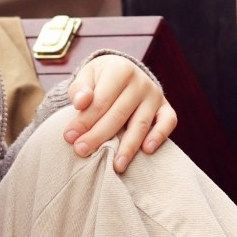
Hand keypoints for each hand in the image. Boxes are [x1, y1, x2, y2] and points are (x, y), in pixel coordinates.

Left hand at [66, 57, 176, 173]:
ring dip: (128, 147)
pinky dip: (159, 136)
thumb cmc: (99, 80)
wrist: (122, 71)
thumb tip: (80, 102)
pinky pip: (168, 122)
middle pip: (118, 114)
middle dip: (98, 136)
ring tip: (116, 166)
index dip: (84, 120)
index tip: (69, 137)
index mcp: (120, 70)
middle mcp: (141, 82)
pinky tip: (147, 151)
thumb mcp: (86, 77)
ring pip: (141, 124)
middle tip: (82, 152)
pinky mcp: (165, 107)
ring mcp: (155, 95)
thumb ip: (80, 90)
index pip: (100, 101)